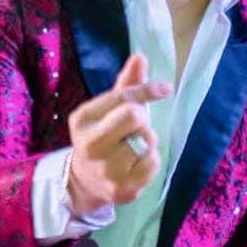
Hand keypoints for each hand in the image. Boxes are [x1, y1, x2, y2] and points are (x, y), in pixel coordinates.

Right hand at [65, 53, 171, 214]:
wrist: (87, 181)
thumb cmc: (104, 136)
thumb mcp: (107, 108)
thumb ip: (126, 84)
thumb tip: (140, 56)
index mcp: (82, 119)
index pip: (125, 96)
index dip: (148, 90)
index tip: (164, 89)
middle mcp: (90, 145)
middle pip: (135, 116)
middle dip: (142, 120)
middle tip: (134, 129)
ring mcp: (105, 170)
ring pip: (147, 141)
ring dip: (148, 142)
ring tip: (133, 148)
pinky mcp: (121, 190)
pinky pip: (153, 164)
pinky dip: (151, 161)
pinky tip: (137, 164)